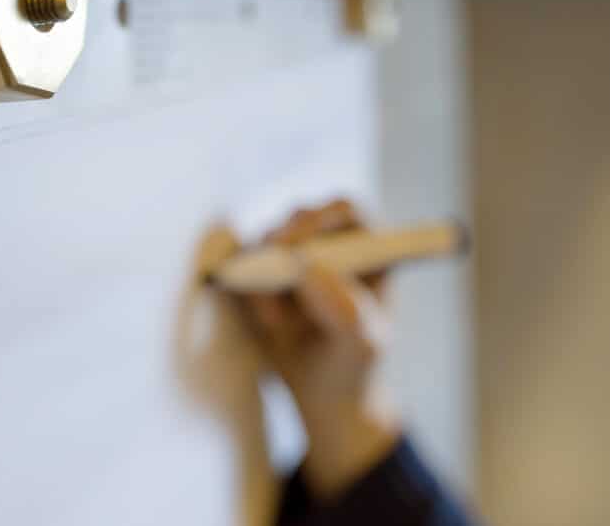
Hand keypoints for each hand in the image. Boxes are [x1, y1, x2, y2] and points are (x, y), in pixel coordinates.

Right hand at [236, 200, 400, 499]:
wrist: (323, 398)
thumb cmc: (354, 365)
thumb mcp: (363, 344)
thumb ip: (347, 308)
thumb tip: (308, 266)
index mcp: (366, 252)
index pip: (345, 212)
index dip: (323, 217)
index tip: (301, 245)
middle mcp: (328, 246)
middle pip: (299, 217)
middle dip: (284, 245)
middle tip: (275, 271)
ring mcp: (292, 259)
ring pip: (266, 241)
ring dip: (264, 273)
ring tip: (277, 321)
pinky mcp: (262, 276)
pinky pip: (243, 265)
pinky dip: (247, 288)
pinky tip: (268, 322)